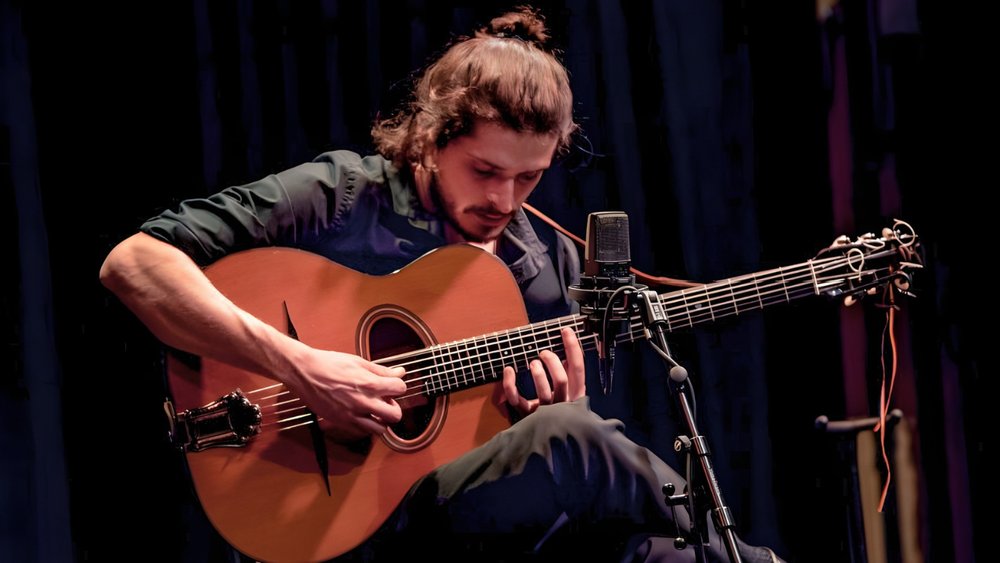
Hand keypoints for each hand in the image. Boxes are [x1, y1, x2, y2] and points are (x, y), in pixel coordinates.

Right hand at [283, 345, 406, 440]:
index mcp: (369, 383)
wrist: (304, 372)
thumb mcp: (358, 362)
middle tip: (386, 402)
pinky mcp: (341, 422)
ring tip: (375, 412)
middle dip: (394, 409)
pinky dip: (365, 426)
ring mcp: (351, 415)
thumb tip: (400, 372)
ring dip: (381, 421)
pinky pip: (361, 433)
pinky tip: (361, 415)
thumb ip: (381, 370)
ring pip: (380, 430)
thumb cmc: (328, 364)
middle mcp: (363, 402)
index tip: (392, 386)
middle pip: (395, 415)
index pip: (400, 389)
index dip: (398, 386)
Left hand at [502, 327, 585, 416]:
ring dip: (538, 375)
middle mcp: (562, 403)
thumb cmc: (556, 410)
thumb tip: (565, 352)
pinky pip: (517, 400)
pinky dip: (510, 384)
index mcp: (574, 394)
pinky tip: (509, 370)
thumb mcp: (568, 392)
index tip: (566, 332)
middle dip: (553, 363)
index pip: (577, 369)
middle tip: (544, 353)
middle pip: (562, 381)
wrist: (546, 439)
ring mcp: (545, 412)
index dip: (573, 349)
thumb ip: (567, 373)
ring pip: (544, 393)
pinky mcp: (528, 416)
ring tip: (533, 363)